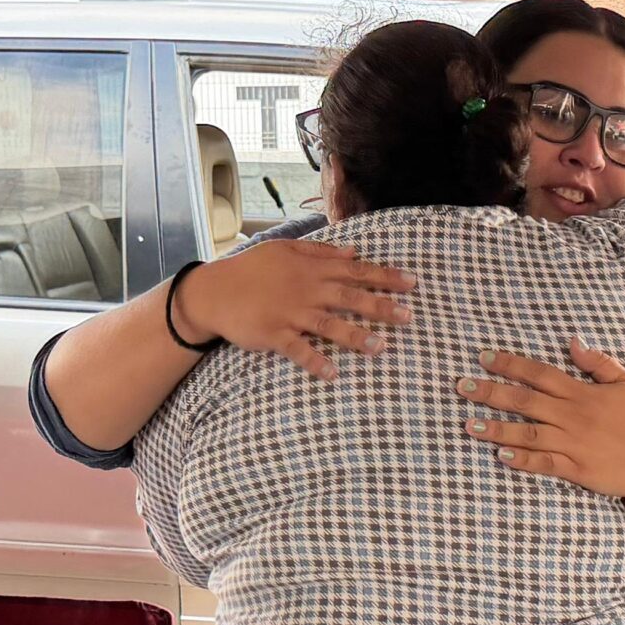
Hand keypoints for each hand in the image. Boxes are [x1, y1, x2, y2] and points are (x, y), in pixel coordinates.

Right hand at [172, 239, 414, 381]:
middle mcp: (305, 290)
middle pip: (349, 297)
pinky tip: (333, 374)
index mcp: (311, 269)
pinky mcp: (273, 335)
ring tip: (381, 348)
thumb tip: (354, 251)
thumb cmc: (251, 269)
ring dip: (355, 337)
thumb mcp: (285, 250)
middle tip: (408, 316)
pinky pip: (298, 350)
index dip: (385, 276)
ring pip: (328, 325)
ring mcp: (289, 314)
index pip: (355, 271)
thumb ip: (320, 251)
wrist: (213, 291)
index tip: (412, 283)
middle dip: (380, 306)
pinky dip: (315, 362)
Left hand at [456, 341, 624, 504]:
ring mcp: (574, 444)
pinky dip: (521, 460)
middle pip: (525, 401)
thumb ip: (599, 362)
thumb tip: (572, 341)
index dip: (510, 364)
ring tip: (467, 424)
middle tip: (461, 386)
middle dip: (490, 392)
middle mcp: (573, 417)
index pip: (539, 374)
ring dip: (496, 429)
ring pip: (527, 433)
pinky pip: (544, 463)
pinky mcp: (576, 470)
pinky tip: (499, 455)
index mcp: (582, 393)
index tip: (483, 357)